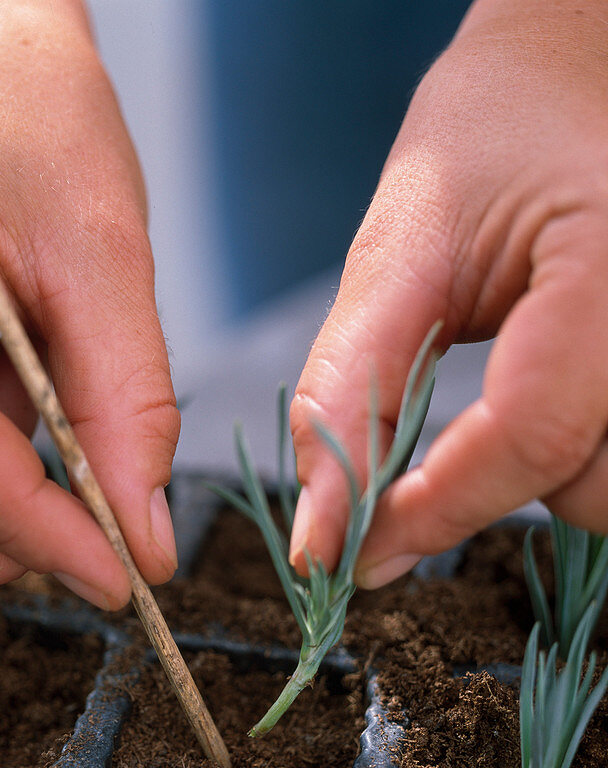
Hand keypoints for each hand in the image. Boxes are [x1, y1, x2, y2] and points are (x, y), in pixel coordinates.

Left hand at [290, 0, 607, 587]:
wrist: (574, 78)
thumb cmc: (491, 139)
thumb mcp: (401, 249)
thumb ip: (351, 396)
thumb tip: (324, 540)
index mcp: (606, 266)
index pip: (533, 434)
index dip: (437, 507)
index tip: (356, 552)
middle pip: (594, 488)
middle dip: (495, 491)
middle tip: (434, 443)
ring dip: (541, 479)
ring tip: (498, 400)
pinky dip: (571, 460)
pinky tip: (535, 406)